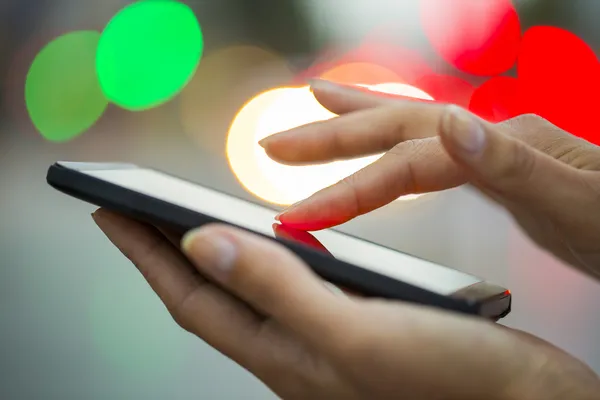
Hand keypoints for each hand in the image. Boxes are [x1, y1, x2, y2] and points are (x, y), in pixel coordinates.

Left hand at [93, 210, 599, 399]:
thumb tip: (201, 243)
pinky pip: (290, 290)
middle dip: (163, 251)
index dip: (144, 253)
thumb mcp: (353, 331)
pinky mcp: (354, 329)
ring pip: (249, 292)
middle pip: (210, 295)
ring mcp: (323, 341)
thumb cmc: (447, 377)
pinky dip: (268, 260)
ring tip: (188, 223)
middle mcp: (294, 351)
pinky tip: (275, 244)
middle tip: (132, 210)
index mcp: (284, 355)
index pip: (191, 298)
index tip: (110, 210)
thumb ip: (277, 290)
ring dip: (213, 254)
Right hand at [259, 80, 599, 278]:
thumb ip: (513, 163)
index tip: (299, 213)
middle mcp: (493, 139)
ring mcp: (494, 151)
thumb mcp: (580, 204)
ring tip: (316, 106)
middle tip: (274, 142)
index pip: (408, 164)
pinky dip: (396, 142)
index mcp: (505, 147)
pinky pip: (432, 149)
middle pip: (396, 126)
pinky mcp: (497, 170)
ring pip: (410, 126)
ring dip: (357, 118)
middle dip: (331, 136)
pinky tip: (386, 144)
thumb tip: (450, 123)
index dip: (349, 187)